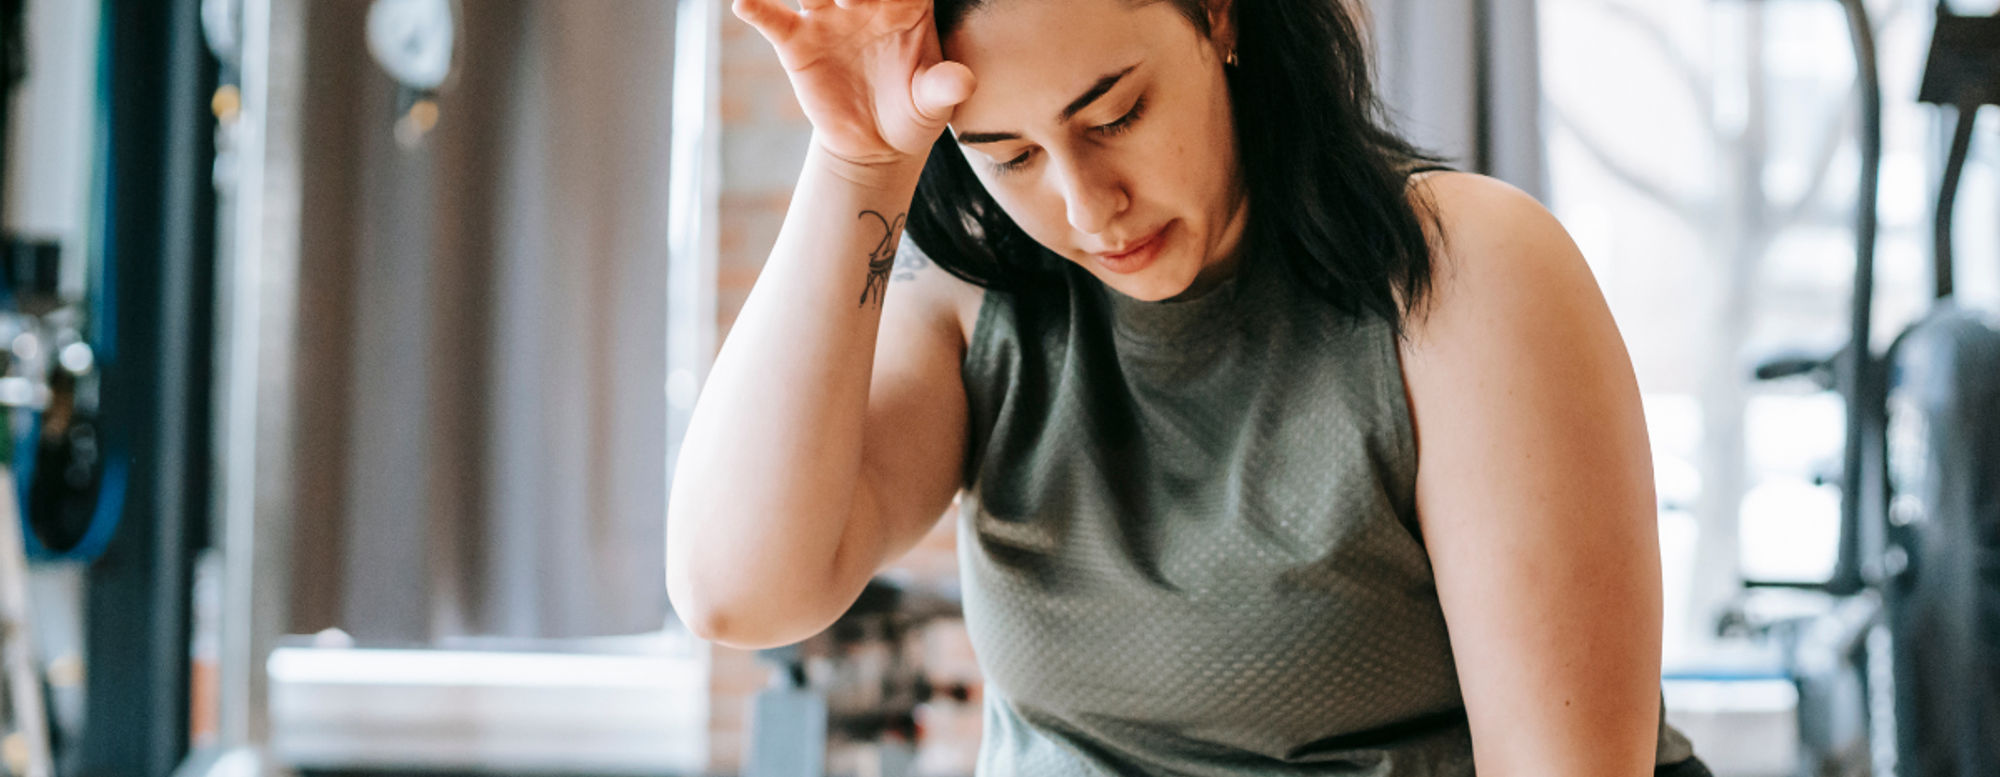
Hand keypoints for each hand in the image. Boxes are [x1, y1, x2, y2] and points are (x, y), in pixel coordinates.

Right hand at [733, 0, 977, 169]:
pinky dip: (757, 9)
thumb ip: (945, 86)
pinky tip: (744, 4)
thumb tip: (963, 80)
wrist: (877, 146)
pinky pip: (775, 20)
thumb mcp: (934, 103)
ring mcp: (828, 18)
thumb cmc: (913, 113)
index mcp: (906, 5)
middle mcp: (864, 1)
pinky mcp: (798, 43)